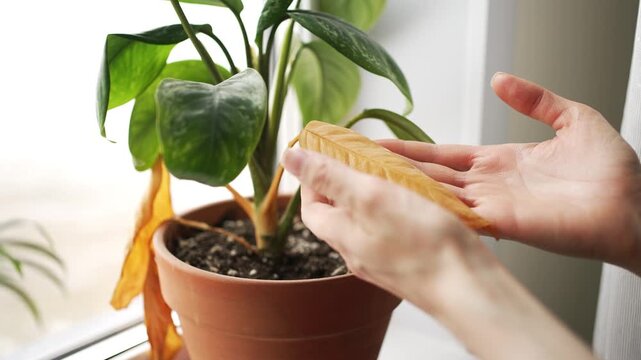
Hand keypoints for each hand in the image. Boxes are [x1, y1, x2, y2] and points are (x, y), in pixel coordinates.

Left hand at [282, 147, 593, 359]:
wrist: (468, 287)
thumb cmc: (422, 243)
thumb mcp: (368, 196)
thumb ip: (329, 176)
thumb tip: (290, 158)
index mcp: (342, 236)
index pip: (312, 206)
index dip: (313, 178)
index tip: (323, 154)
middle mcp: (359, 252)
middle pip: (339, 213)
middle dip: (345, 182)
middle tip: (360, 157)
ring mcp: (385, 260)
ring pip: (368, 220)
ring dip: (374, 193)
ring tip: (391, 171)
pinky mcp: (410, 261)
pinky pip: (393, 230)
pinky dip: (397, 208)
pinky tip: (416, 199)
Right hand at [381, 73, 640, 273]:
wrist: (635, 205)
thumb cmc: (612, 170)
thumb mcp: (573, 118)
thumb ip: (535, 99)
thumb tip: (500, 80)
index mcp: (499, 161)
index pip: (443, 153)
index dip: (411, 148)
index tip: (380, 143)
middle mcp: (488, 185)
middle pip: (429, 174)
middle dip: (394, 168)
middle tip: (357, 162)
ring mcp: (492, 205)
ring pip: (436, 194)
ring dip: (403, 187)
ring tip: (367, 179)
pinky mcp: (502, 222)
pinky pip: (457, 214)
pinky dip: (429, 209)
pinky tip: (402, 202)